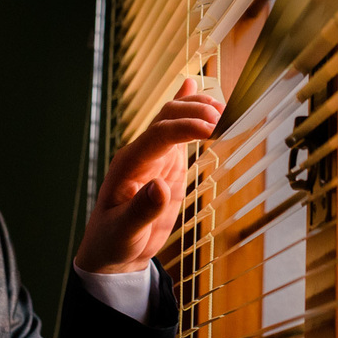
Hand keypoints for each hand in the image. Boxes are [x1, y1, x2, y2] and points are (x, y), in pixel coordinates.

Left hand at [75, 78, 222, 273]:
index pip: (159, 134)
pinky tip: (193, 86)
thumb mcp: (124, 233)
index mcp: (129, 164)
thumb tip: (160, 186)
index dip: (185, 128)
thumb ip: (141, 210)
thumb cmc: (113, 242)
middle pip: (167, 117)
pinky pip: (177, 132)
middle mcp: (141, 153)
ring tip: (224, 108)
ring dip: (197, 108)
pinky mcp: (166, 164)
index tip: (211, 129)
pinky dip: (189, 111)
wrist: (113, 251)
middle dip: (194, 111)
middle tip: (224, 118)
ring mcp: (155, 156)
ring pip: (174, 118)